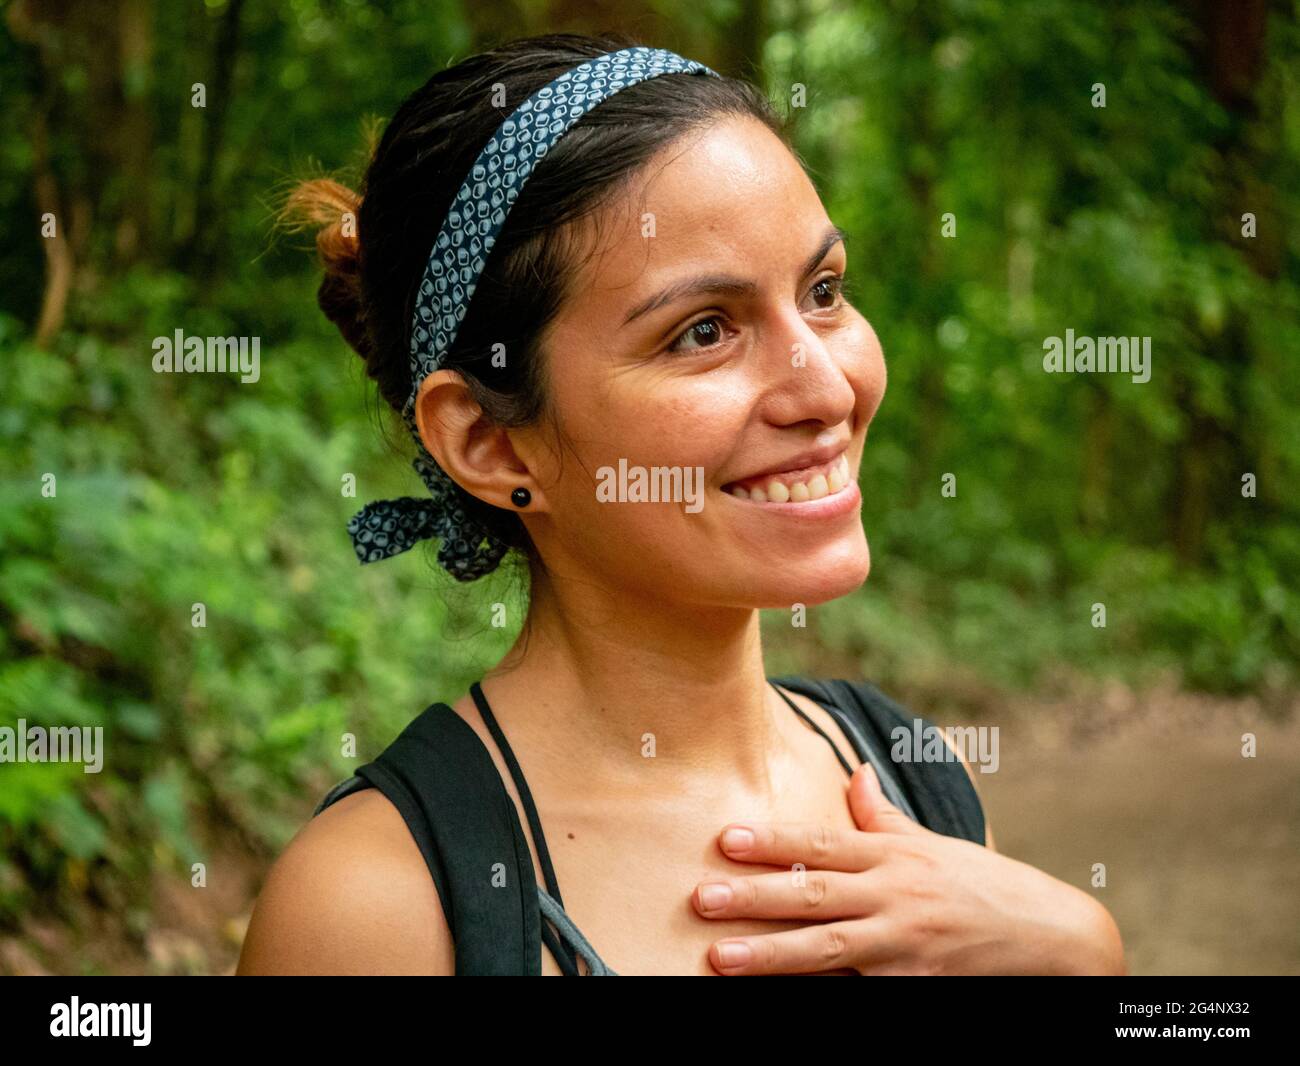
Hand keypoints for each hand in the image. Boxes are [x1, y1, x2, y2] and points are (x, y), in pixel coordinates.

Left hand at [692, 763, 1125, 974]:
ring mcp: (906, 946)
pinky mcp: (919, 988)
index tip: (724, 839)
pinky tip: (783, 997)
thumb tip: (854, 772)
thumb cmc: (982, 885)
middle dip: (754, 898)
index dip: (771, 841)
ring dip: (771, 954)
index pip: (821, 844)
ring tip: (720, 958)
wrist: (1054, 937)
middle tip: (701, 898)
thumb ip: (882, 815)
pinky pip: (861, 991)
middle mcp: (896, 896)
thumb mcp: (930, 843)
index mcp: (893, 856)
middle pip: (814, 896)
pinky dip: (826, 994)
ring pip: (828, 949)